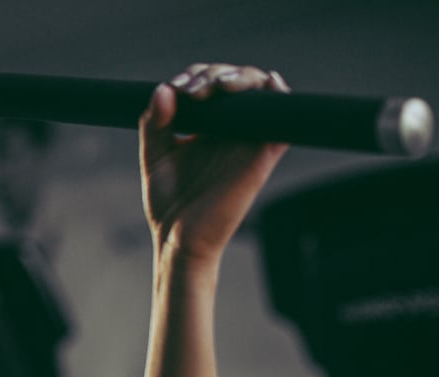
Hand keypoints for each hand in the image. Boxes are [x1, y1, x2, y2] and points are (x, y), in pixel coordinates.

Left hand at [141, 63, 289, 266]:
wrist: (179, 239)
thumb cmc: (170, 204)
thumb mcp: (154, 156)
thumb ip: (154, 124)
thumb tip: (163, 89)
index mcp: (208, 127)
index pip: (211, 82)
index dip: (197, 75)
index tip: (177, 89)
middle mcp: (232, 129)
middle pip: (236, 80)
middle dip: (214, 73)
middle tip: (192, 92)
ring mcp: (249, 140)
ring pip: (261, 90)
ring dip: (242, 77)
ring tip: (216, 88)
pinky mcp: (263, 155)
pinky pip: (284, 120)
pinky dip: (280, 97)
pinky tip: (268, 85)